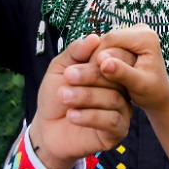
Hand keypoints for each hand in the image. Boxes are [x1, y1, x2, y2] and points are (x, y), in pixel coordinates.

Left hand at [30, 34, 131, 168]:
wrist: (47, 128)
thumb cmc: (55, 95)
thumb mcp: (60, 68)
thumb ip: (75, 52)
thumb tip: (94, 37)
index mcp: (111, 71)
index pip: (119, 57)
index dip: (103, 56)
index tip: (82, 59)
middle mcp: (121, 89)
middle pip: (117, 77)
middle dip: (90, 75)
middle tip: (68, 76)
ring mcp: (122, 110)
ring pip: (114, 99)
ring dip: (85, 96)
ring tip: (64, 96)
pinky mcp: (118, 131)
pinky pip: (111, 120)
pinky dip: (89, 116)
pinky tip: (72, 115)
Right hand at [88, 24, 168, 113]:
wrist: (159, 94)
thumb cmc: (152, 92)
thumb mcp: (140, 86)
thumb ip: (123, 74)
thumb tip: (103, 64)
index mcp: (147, 37)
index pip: (112, 39)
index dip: (97, 55)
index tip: (88, 74)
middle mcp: (141, 29)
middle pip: (107, 39)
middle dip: (95, 58)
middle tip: (85, 77)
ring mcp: (133, 33)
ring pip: (105, 43)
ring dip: (96, 60)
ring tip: (88, 77)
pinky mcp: (126, 40)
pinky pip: (107, 47)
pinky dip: (100, 60)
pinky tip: (95, 74)